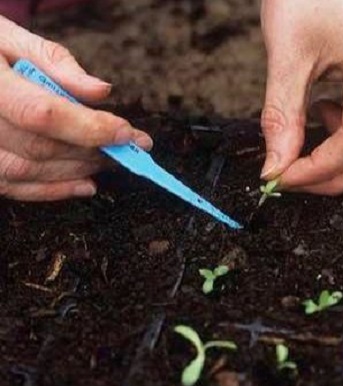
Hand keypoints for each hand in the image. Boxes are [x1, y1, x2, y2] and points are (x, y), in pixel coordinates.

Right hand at [0, 15, 151, 200]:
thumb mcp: (9, 37)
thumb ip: (55, 62)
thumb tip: (102, 92)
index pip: (41, 114)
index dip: (89, 127)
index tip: (127, 132)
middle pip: (39, 146)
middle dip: (91, 150)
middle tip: (129, 146)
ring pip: (27, 171)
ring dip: (77, 170)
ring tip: (111, 161)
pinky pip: (11, 186)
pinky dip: (52, 190)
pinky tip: (86, 184)